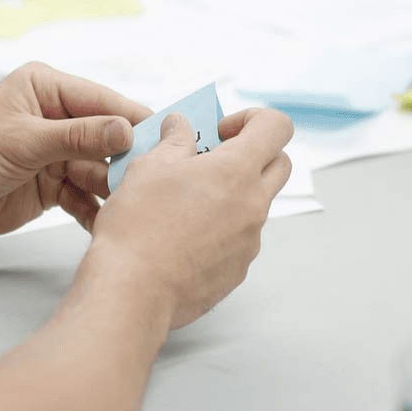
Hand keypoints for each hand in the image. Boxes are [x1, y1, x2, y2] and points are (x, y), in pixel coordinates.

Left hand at [0, 62, 150, 239]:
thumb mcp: (22, 141)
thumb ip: (77, 137)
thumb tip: (127, 130)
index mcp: (47, 88)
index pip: (104, 102)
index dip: (135, 121)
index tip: (168, 142)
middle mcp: (57, 116)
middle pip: (109, 138)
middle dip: (128, 161)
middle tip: (154, 183)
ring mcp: (57, 152)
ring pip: (101, 170)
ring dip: (115, 190)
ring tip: (134, 209)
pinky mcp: (54, 184)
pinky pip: (86, 195)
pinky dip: (96, 210)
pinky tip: (109, 224)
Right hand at [84, 108, 292, 329]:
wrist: (132, 291)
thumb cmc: (137, 226)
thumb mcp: (148, 167)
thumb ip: (173, 141)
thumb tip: (180, 127)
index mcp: (236, 171)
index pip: (276, 127)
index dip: (252, 119)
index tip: (220, 132)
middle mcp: (253, 205)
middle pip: (279, 164)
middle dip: (253, 154)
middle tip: (212, 161)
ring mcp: (249, 241)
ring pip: (256, 204)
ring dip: (233, 194)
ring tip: (186, 203)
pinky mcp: (238, 270)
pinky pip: (240, 239)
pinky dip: (221, 229)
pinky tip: (183, 237)